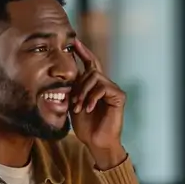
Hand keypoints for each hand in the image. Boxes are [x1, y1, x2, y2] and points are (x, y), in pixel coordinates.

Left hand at [70, 42, 127, 167]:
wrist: (96, 141)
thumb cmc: (85, 126)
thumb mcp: (74, 102)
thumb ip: (73, 88)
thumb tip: (65, 74)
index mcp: (94, 85)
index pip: (90, 63)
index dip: (83, 51)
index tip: (74, 42)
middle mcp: (105, 84)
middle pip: (91, 70)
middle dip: (78, 85)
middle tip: (73, 102)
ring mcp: (113, 90)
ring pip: (95, 78)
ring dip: (83, 92)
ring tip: (79, 107)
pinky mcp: (119, 96)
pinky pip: (103, 87)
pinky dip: (93, 97)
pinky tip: (89, 108)